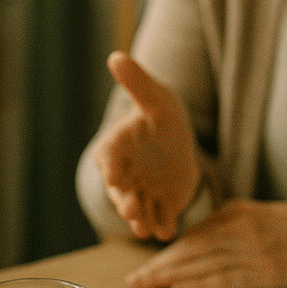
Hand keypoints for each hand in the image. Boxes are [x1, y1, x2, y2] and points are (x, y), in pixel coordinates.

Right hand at [91, 51, 200, 240]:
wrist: (178, 144)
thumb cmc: (161, 117)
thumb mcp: (155, 98)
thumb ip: (137, 83)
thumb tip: (117, 56)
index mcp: (115, 148)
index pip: (108, 157)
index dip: (110, 166)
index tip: (113, 175)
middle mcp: (123, 175)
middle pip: (119, 190)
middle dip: (123, 201)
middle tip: (129, 209)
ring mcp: (140, 193)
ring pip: (137, 210)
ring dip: (139, 219)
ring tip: (144, 228)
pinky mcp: (160, 207)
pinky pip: (159, 219)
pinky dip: (162, 226)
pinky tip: (166, 232)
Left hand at [127, 199, 286, 287]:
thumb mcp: (261, 216)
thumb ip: (230, 228)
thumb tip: (198, 246)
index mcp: (236, 213)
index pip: (192, 236)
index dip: (166, 254)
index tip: (145, 266)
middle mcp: (240, 228)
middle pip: (190, 250)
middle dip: (159, 266)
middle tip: (133, 281)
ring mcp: (254, 249)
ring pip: (203, 264)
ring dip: (171, 277)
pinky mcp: (270, 270)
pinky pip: (228, 278)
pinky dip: (201, 284)